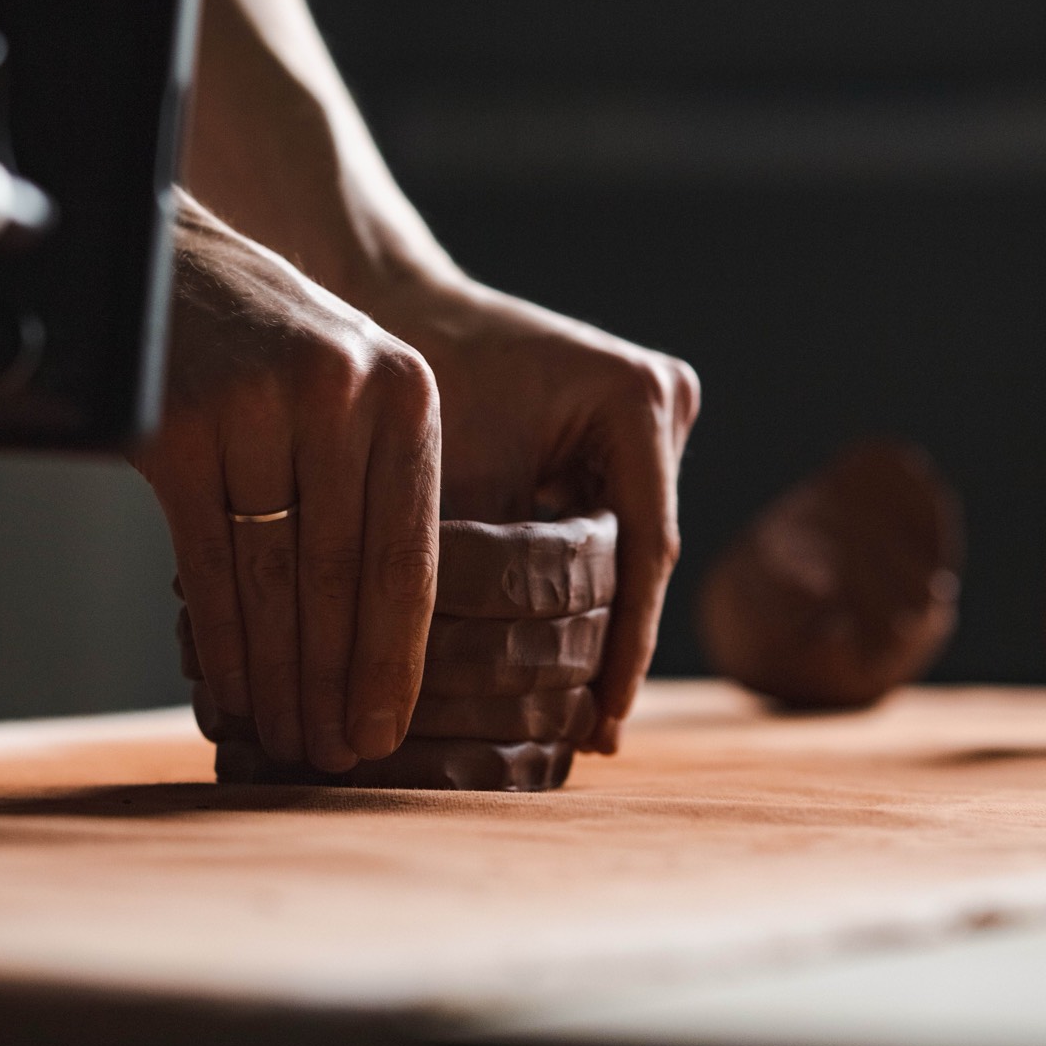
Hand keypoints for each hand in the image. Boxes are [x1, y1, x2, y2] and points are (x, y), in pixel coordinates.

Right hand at [136, 195, 441, 771]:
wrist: (164, 255)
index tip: (386, 731)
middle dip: (337, 682)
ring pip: (273, 580)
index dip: (395, 656)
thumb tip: (387, 647)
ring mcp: (256, 409)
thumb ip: (377, 490)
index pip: (408, 553)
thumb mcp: (351, 391)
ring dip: (279, 678)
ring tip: (286, 744)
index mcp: (404, 394)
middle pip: (342, 578)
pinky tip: (229, 692)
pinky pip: (206, 565)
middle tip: (334, 759)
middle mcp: (340, 395)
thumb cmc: (269, 345)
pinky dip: (220, 641)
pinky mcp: (178, 429)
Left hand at [364, 275, 699, 753]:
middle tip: (582, 743)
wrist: (382, 301)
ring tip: (567, 725)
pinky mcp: (621, 434)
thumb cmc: (406, 387)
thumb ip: (476, 577)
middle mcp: (663, 403)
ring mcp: (650, 417)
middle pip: (639, 556)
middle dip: (605, 646)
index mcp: (636, 399)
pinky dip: (569, 583)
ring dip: (589, 622)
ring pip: (624, 549)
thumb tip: (470, 695)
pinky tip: (547, 662)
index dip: (622, 651)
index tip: (599, 731)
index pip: (642, 552)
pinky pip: (602, 525)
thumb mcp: (444, 487)